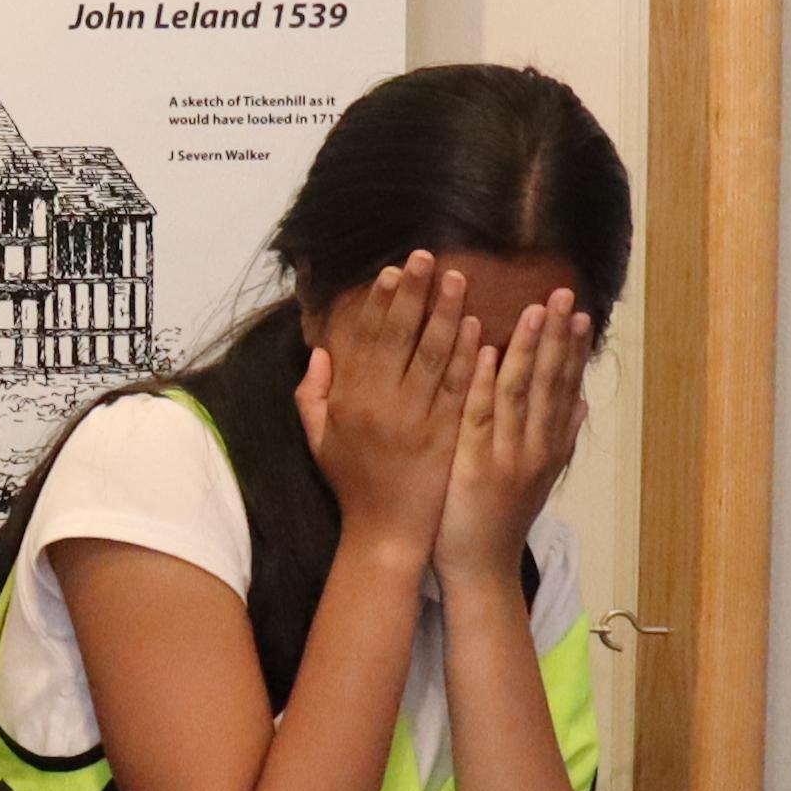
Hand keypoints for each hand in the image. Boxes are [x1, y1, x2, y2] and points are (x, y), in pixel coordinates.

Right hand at [294, 253, 476, 557]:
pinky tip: (478, 328)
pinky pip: (460, 387)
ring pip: (435, 356)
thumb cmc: (352, 483)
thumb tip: (319, 352)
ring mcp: (418, 418)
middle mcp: (383, 404)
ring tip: (458, 280)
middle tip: (428, 258)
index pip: (368, 339)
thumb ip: (313, 394)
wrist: (387, 531)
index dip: (381, 303)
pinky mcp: (446, 434)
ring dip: (446, 314)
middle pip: (401, 337)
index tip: (393, 272)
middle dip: (415, 294)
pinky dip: (469, 356)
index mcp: (351, 400)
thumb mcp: (318, 439)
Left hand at [439, 288, 593, 578]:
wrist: (480, 570)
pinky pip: (480, 417)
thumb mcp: (540, 478)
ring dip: (528, 349)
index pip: (565, 388)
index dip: (573, 350)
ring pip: (520, 393)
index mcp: (550, 447)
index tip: (581, 313)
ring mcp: (506, 456)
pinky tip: (488, 352)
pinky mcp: (473, 465)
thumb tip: (585, 402)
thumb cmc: (502, 521)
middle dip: (557, 336)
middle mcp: (535, 448)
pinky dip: (486, 384)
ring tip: (536, 310)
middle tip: (564, 295)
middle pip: (549, 382)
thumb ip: (561, 438)